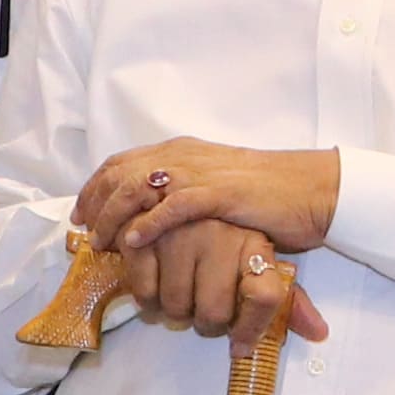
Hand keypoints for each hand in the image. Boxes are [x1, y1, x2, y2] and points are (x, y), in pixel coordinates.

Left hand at [84, 139, 344, 260]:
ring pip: (140, 186)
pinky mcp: (222, 194)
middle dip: (95, 202)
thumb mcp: (216, 187)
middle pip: (121, 173)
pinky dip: (149, 223)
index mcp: (183, 152)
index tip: (80, 213)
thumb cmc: (268, 195)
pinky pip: (175, 206)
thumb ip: (185, 194)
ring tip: (102, 242)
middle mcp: (186, 157)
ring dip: (113, 216)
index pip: (122, 163)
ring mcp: (203, 173)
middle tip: (84, 232)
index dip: (95, 187)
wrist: (313, 188)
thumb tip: (154, 218)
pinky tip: (133, 241)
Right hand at [120, 214, 325, 344]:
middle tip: (203, 314)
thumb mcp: (263, 259)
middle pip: (214, 313)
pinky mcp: (142, 235)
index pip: (264, 297)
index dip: (251, 329)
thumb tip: (319, 333)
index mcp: (252, 241)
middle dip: (206, 324)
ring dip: (174, 314)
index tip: (239, 344)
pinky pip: (145, 292)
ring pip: (177, 307)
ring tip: (178, 299)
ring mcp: (178, 234)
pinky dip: (146, 301)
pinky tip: (153, 292)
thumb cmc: (233, 232)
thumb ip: (287, 298)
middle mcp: (219, 235)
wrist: (191, 188)